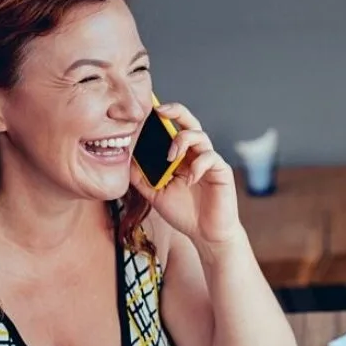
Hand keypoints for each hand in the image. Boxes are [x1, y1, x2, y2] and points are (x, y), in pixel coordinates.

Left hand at [129, 101, 241, 248]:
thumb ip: (141, 177)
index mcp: (180, 156)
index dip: (161, 119)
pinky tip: (189, 180)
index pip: (171, 129)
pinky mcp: (221, 171)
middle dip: (175, 111)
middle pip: (189, 122)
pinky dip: (198, 165)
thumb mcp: (155, 194)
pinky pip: (210, 158)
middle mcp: (195, 154)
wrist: (205, 234)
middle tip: (159, 111)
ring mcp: (209, 161)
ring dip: (182, 141)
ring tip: (171, 158)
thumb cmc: (184, 213)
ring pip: (199, 136)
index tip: (143, 113)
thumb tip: (124, 160)